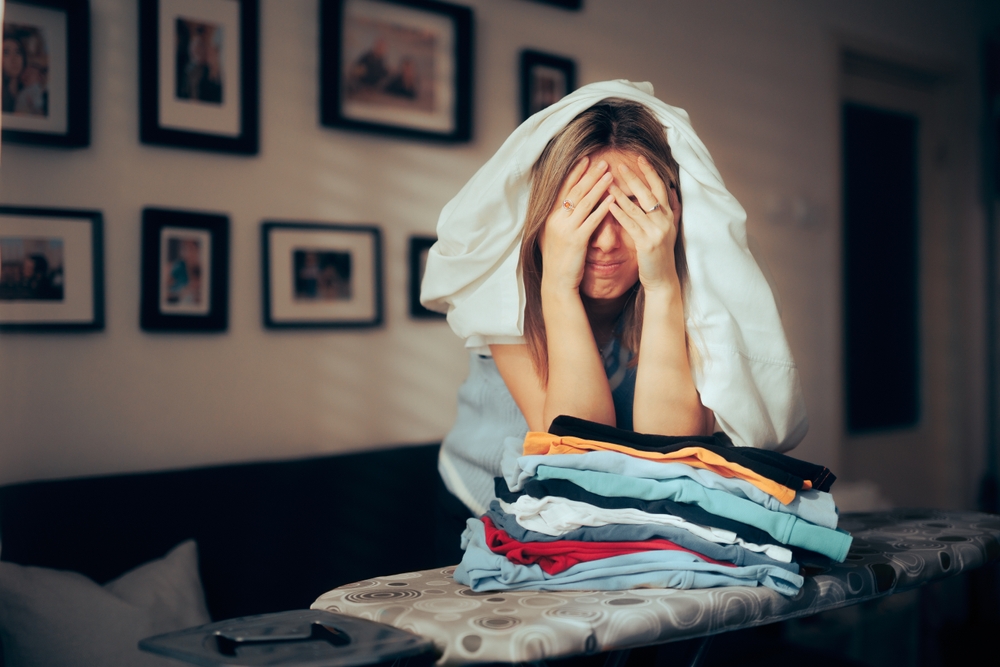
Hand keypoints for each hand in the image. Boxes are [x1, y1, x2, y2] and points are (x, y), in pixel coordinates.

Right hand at [539, 156, 614, 293]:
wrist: (556, 282)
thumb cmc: (558, 259)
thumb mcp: (554, 235)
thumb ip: (560, 218)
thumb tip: (568, 203)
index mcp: (550, 217)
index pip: (563, 189)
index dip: (575, 173)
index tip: (585, 160)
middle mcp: (556, 220)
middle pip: (575, 192)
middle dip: (589, 175)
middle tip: (602, 162)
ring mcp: (566, 229)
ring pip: (585, 203)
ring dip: (598, 186)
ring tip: (610, 174)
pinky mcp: (577, 240)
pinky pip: (592, 220)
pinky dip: (603, 208)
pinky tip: (612, 199)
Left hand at [608, 156, 681, 291]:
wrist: (663, 279)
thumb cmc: (661, 255)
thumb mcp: (669, 230)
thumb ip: (672, 210)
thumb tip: (672, 191)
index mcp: (670, 215)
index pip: (660, 187)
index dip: (650, 172)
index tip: (639, 158)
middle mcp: (665, 221)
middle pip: (649, 193)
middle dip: (634, 178)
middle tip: (620, 164)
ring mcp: (657, 232)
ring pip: (637, 208)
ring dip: (621, 193)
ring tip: (607, 182)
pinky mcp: (646, 243)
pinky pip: (630, 224)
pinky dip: (619, 213)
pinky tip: (609, 205)